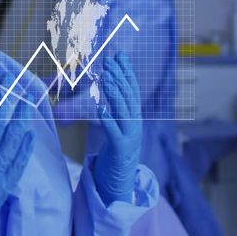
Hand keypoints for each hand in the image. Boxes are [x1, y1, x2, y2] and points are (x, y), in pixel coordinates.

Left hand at [92, 52, 142, 204]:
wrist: (121, 180)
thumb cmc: (116, 151)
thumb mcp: (117, 126)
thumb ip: (114, 109)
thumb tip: (106, 87)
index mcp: (134, 117)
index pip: (132, 89)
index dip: (126, 72)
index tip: (119, 55)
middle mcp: (135, 124)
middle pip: (128, 96)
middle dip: (120, 77)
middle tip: (110, 60)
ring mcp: (130, 136)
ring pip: (123, 111)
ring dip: (114, 93)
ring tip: (106, 77)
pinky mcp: (121, 149)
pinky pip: (114, 132)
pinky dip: (108, 119)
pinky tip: (100, 108)